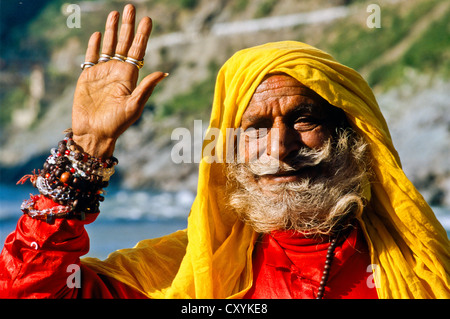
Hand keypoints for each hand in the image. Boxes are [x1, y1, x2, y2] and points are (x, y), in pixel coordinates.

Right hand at [72, 4, 166, 158]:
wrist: (94, 133)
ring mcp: (102, 73)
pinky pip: (91, 57)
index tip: (147, 19)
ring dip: (111, 30)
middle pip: (124, 43)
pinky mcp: (88, 76)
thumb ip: (146, 88)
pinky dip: (94, 45)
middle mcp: (117, 72)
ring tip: (115, 13)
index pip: (138, 51)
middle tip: (131, 7)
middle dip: (128, 26)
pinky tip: (97, 34)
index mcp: (130, 77)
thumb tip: (164, 72)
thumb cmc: (116, 124)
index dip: (142, 35)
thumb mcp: (134, 106)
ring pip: (108, 46)